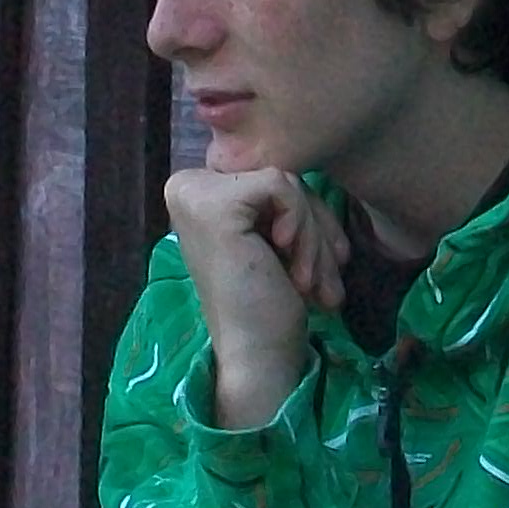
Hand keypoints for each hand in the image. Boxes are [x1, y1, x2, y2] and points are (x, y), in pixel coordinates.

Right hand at [163, 166, 345, 430]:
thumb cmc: (271, 304)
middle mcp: (185, 186)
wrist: (257, 356)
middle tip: (324, 282)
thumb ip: (283, 195)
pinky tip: (291, 268)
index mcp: (197, 192)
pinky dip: (302, 227)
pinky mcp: (212, 204)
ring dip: (314, 238)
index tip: (321, 267)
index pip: (272, 177)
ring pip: (288, 181)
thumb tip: (315, 151)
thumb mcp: (279, 234)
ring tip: (312, 284)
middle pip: (282, 175)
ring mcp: (193, 193)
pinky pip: (283, 184)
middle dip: (315, 229)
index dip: (307, 220)